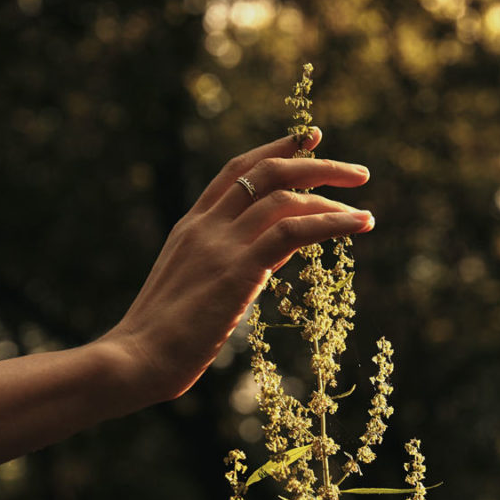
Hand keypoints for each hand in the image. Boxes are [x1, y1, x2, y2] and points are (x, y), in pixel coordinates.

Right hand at [101, 129, 372, 404]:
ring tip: (366, 212)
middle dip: (315, 164)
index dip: (275, 150)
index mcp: (191, 227)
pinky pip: (293, 232)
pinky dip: (332, 223)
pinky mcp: (238, 270)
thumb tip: (278, 254)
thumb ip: (235, 265)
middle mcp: (206, 226)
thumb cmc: (162, 341)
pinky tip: (360, 224)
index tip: (309, 140)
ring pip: (284, 197)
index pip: (236, 172)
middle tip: (356, 173)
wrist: (134, 359)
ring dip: (332, 196)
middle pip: (266, 173)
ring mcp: (220, 245)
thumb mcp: (199, 292)